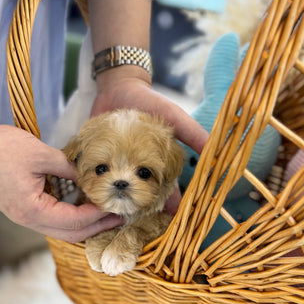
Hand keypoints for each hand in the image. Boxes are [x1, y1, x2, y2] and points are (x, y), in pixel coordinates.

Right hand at [0, 123, 122, 242]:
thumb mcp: (40, 154)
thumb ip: (68, 168)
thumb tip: (89, 177)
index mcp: (33, 211)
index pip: (75, 222)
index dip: (98, 216)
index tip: (116, 207)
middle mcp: (27, 220)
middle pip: (70, 235)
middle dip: (96, 228)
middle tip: (118, 218)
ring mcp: (22, 217)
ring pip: (60, 230)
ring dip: (83, 225)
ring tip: (104, 213)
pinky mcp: (20, 209)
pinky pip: (50, 221)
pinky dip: (69, 217)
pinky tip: (81, 205)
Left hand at [91, 68, 209, 211]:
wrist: (118, 87)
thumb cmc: (150, 102)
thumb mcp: (174, 116)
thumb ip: (192, 133)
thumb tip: (214, 149)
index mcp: (157, 163)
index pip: (166, 188)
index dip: (170, 201)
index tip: (171, 215)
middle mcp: (137, 168)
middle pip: (140, 193)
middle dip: (139, 205)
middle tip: (135, 216)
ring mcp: (116, 165)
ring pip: (117, 188)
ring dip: (115, 199)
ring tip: (112, 212)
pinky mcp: (97, 159)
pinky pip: (97, 174)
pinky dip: (93, 183)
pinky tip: (89, 197)